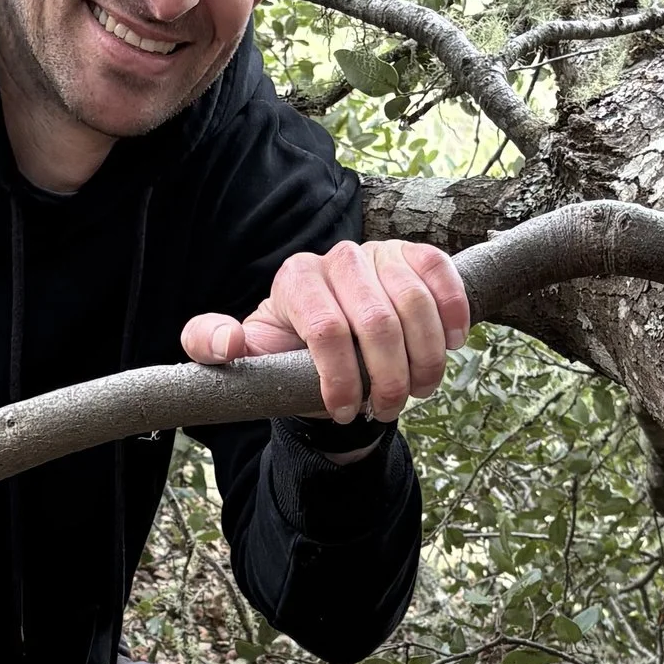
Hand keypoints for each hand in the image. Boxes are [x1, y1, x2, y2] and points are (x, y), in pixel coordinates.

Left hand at [181, 237, 469, 424]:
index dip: (342, 378)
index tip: (346, 411)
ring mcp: (380, 253)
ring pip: (416, 305)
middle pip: (377, 322)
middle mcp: (338, 258)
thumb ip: (210, 347)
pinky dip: (453, 313)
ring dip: (425, 360)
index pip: (327, 329)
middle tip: (388, 409)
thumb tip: (227, 343)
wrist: (333, 347)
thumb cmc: (291, 354)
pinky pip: (442, 275)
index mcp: (295, 279)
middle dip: (388, 379)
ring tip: (418, 391)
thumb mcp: (248, 356)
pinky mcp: (414, 256)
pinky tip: (452, 345)